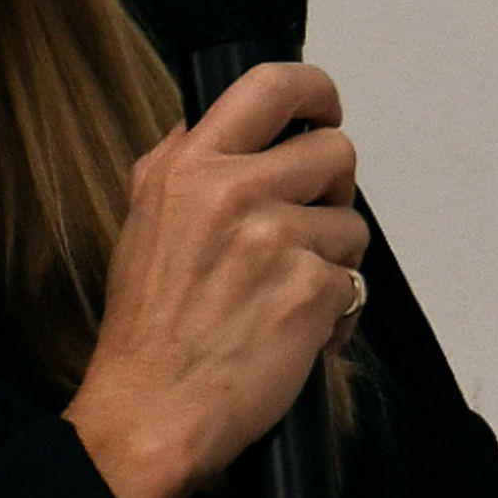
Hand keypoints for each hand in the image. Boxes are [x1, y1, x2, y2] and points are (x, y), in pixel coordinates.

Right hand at [66, 63, 370, 497]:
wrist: (149, 412)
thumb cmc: (146, 331)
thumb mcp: (144, 219)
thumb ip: (184, 162)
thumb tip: (225, 121)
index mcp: (190, 167)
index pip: (273, 85)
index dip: (315, 92)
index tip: (323, 111)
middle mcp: (234, 192)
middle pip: (335, 152)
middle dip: (331, 192)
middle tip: (302, 230)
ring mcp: (277, 240)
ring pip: (351, 225)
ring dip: (331, 261)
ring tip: (283, 296)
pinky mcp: (312, 290)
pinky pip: (354, 283)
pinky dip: (335, 313)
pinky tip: (296, 333)